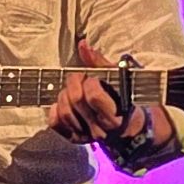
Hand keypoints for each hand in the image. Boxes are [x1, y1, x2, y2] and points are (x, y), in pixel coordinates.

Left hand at [49, 41, 164, 149]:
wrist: (128, 127)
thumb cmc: (125, 99)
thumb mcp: (120, 79)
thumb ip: (99, 63)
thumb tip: (83, 45)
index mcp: (115, 115)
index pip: (93, 96)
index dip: (90, 81)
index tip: (94, 78)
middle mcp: (100, 128)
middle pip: (76, 101)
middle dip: (74, 82)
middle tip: (79, 78)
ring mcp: (87, 135)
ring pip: (65, 111)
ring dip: (64, 95)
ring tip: (72, 90)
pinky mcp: (75, 138)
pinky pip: (56, 123)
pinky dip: (55, 110)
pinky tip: (63, 103)